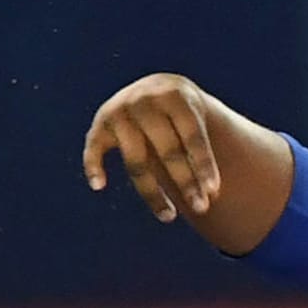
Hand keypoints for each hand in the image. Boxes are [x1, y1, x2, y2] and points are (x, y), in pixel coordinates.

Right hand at [83, 73, 221, 222]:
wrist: (155, 90)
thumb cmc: (183, 115)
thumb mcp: (195, 117)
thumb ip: (200, 147)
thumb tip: (214, 194)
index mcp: (174, 96)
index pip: (192, 133)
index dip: (203, 164)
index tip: (214, 192)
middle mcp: (144, 101)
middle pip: (167, 149)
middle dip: (186, 181)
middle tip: (201, 208)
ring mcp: (119, 112)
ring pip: (137, 162)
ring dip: (153, 193)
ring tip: (170, 217)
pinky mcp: (100, 126)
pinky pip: (93, 149)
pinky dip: (93, 166)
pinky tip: (99, 186)